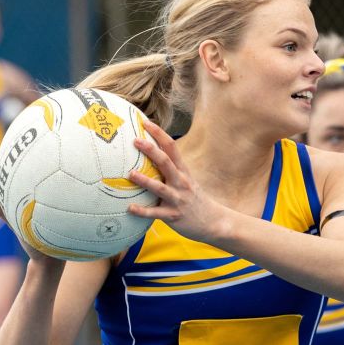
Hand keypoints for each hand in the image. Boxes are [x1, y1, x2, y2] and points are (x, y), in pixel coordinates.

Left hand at [126, 119, 224, 243]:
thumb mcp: (186, 180)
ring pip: (159, 188)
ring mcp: (177, 199)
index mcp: (183, 171)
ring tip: (130, 174)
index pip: (172, 147)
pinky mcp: (173, 216)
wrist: (213, 221)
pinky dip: (142, 211)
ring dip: (145, 180)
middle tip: (135, 141)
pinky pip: (155, 213)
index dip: (159, 134)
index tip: (145, 122)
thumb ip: (171, 169)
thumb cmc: (194, 199)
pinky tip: (130, 208)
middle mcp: (180, 182)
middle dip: (151, 150)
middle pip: (166, 162)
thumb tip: (151, 156)